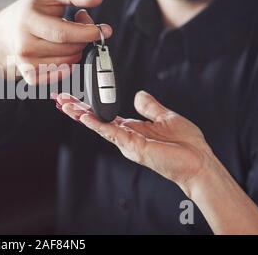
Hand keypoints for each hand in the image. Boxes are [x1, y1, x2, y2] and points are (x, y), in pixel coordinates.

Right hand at [0, 0, 112, 83]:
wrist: (8, 30)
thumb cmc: (34, 9)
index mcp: (28, 21)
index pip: (63, 33)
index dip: (87, 33)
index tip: (104, 30)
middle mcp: (24, 45)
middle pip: (69, 49)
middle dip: (84, 39)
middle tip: (83, 25)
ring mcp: (26, 63)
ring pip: (68, 62)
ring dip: (77, 50)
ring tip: (69, 36)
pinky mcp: (30, 76)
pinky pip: (61, 75)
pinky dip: (69, 64)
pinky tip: (64, 51)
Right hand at [55, 91, 216, 195]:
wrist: (198, 163)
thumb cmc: (186, 145)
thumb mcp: (166, 117)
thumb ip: (149, 106)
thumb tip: (138, 95)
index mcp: (132, 128)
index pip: (104, 115)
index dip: (89, 107)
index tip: (75, 98)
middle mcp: (125, 136)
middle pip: (95, 120)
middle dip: (76, 109)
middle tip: (59, 99)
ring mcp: (127, 142)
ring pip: (98, 125)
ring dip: (80, 115)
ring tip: (64, 105)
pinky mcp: (132, 145)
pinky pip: (111, 132)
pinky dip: (96, 124)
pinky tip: (84, 117)